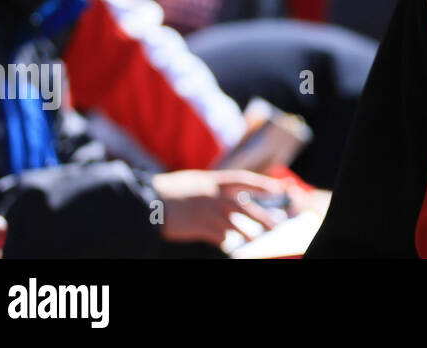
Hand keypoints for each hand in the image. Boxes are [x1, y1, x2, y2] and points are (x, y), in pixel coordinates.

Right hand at [150, 170, 289, 246]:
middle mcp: (215, 196)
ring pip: (236, 226)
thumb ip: (210, 187)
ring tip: (257, 239)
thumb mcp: (194, 181)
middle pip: (246, 207)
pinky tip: (230, 246)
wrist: (149, 201)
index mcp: (214, 181)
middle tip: (275, 225)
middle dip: (263, 217)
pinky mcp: (200, 228)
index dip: (262, 183)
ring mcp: (208, 213)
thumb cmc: (169, 191)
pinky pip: (219, 238)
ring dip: (248, 234)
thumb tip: (224, 196)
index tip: (276, 188)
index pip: (244, 180)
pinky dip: (226, 242)